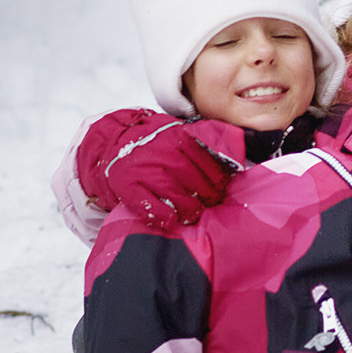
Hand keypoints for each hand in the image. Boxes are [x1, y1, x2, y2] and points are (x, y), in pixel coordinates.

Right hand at [77, 111, 230, 229]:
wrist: (112, 146)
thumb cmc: (153, 144)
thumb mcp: (177, 132)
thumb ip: (206, 136)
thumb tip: (239, 145)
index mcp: (177, 136)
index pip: (209, 163)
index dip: (218, 179)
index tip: (219, 186)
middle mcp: (161, 152)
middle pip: (197, 183)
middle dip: (207, 197)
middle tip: (207, 202)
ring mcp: (143, 170)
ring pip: (179, 198)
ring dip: (190, 210)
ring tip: (192, 213)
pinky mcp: (128, 187)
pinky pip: (155, 210)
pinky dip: (167, 219)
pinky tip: (172, 220)